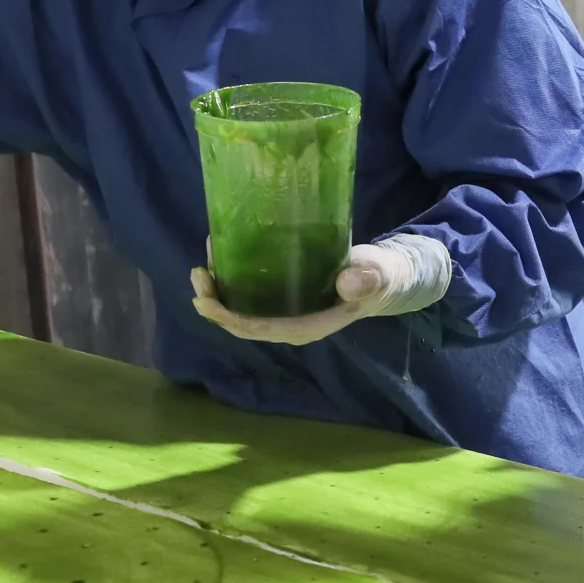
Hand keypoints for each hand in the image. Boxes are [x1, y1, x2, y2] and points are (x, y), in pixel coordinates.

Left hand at [188, 234, 450, 346]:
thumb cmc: (381, 277)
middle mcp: (290, 322)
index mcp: (309, 325)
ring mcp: (284, 309)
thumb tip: (346, 283)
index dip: (233, 320)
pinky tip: (220, 253)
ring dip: (217, 291)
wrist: (385, 275)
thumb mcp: (379, 276)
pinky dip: (231, 276)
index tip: (208, 305)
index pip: (265, 329)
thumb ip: (367, 280)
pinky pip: (250, 291)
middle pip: (245, 323)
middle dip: (216, 305)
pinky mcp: (282, 293)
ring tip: (201, 267)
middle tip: (199, 277)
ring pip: (242, 307)